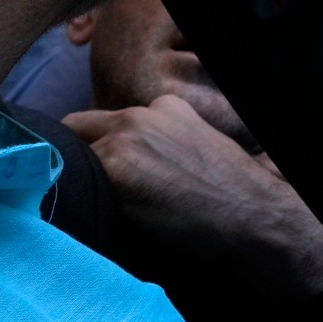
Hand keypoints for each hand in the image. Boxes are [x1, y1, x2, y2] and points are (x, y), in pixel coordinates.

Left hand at [65, 94, 322, 307]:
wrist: (251, 216)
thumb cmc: (232, 194)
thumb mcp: (200, 145)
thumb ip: (162, 139)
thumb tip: (133, 162)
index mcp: (165, 105)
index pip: (111, 119)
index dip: (104, 144)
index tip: (108, 169)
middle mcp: (140, 114)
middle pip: (79, 127)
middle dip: (77, 153)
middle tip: (83, 185)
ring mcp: (123, 140)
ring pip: (70, 154)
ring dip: (77, 178)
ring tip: (89, 205)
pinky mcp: (113, 169)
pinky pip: (72, 179)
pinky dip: (78, 195)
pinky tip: (91, 213)